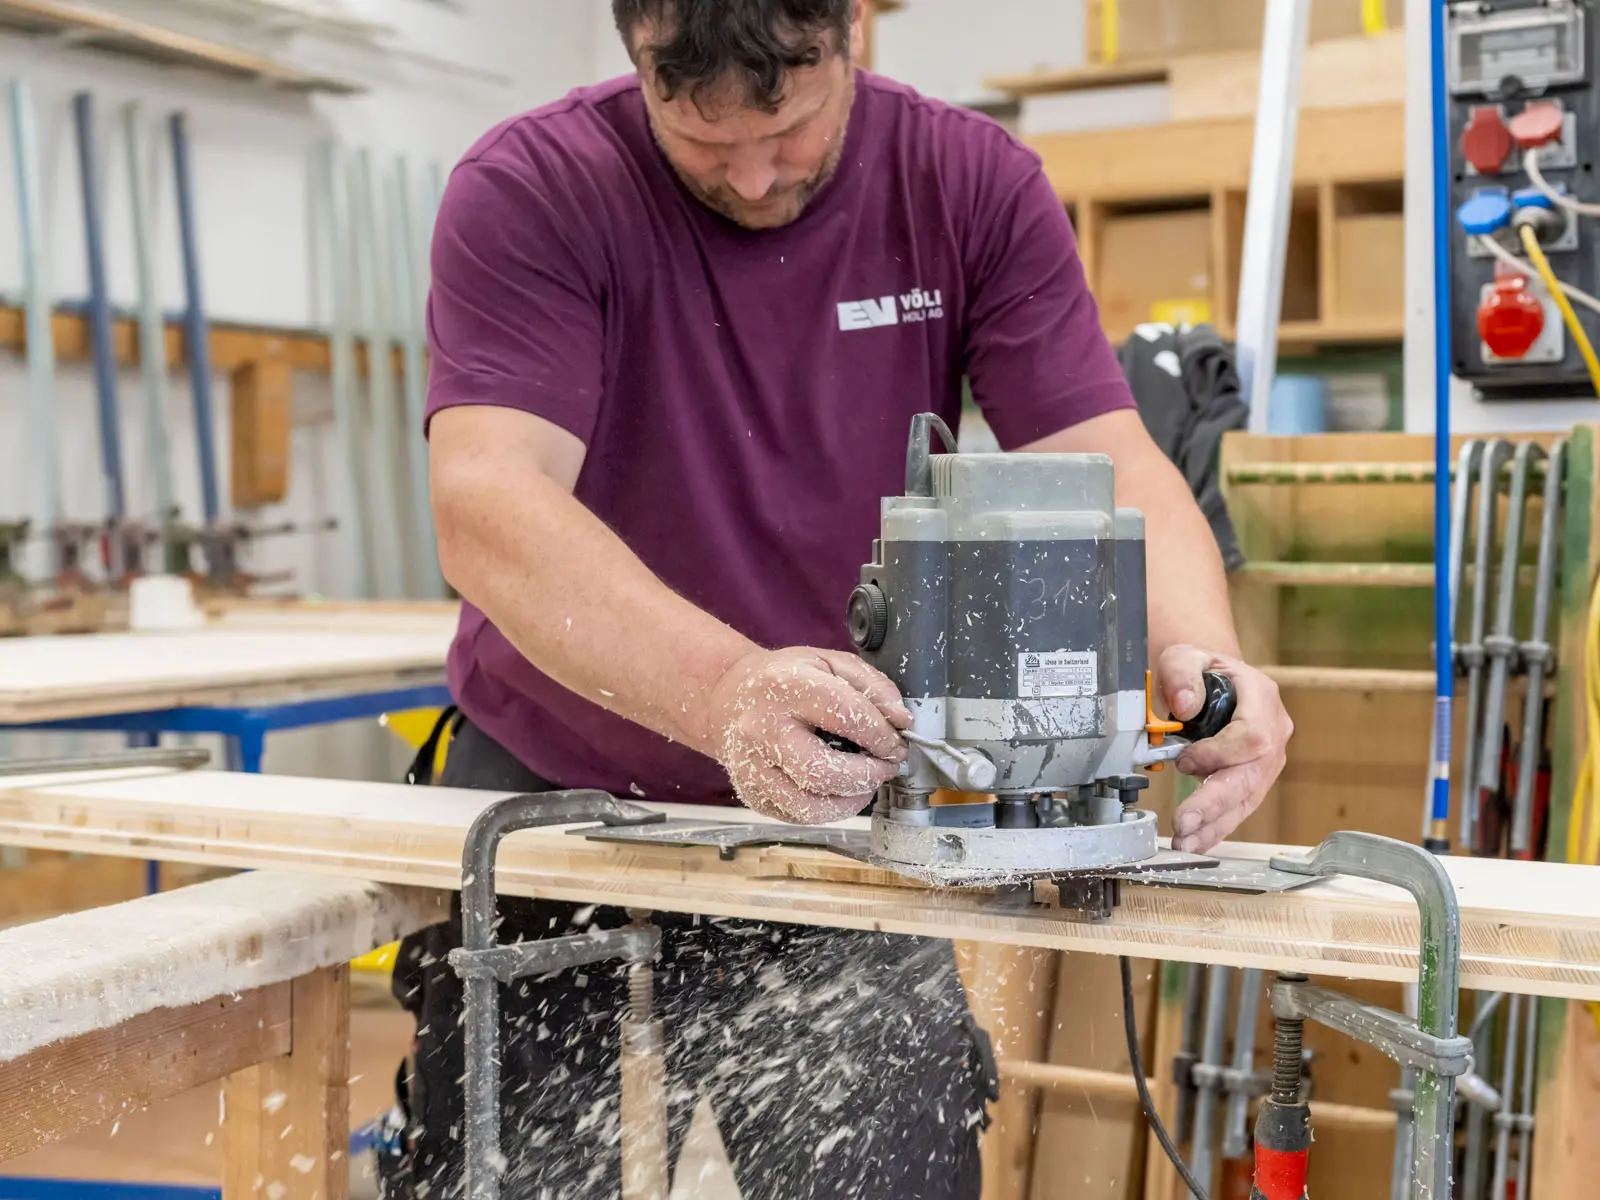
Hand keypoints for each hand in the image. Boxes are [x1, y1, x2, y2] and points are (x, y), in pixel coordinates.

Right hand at [705, 647, 910, 823]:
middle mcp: (761, 728)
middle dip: (868, 776)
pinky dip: (829, 810)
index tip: (897, 744)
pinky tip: (839, 791)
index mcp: (785, 685)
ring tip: (866, 783)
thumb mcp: (830, 664)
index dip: (881, 735)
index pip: (845, 714)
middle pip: (822, 771)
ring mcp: (752, 765)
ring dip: (851, 801)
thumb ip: (872, 686)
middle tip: (886, 768)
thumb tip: (902, 721)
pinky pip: (798, 816)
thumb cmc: (786, 680)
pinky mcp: (751, 793)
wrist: (730, 699)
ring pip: (810, 805)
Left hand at [1157, 645, 1291, 853]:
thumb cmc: (1202, 670)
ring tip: (1186, 841)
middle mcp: (1274, 731)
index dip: (1219, 753)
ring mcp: (1269, 759)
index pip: (1252, 736)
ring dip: (1215, 823)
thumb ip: (1182, 674)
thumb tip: (1184, 706)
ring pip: (1248, 798)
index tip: (1183, 760)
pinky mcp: (1255, 778)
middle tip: (1184, 824)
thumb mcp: (1186, 656)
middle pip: (1252, 776)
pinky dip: (1218, 826)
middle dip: (1216, 802)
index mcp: (1262, 697)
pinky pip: (1240, 806)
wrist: (1216, 680)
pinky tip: (1197, 841)